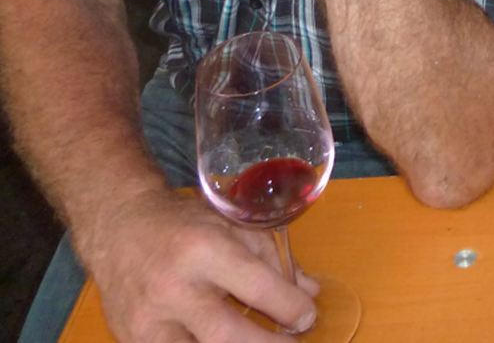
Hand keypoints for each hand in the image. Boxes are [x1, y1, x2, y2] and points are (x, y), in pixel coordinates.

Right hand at [75, 187, 317, 342]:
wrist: (120, 229)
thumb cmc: (186, 226)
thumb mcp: (235, 227)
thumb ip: (275, 260)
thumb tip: (310, 293)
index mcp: (205, 251)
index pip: (259, 289)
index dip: (291, 309)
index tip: (308, 319)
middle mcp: (175, 289)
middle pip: (231, 338)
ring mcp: (149, 322)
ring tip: (262, 342)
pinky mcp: (133, 341)